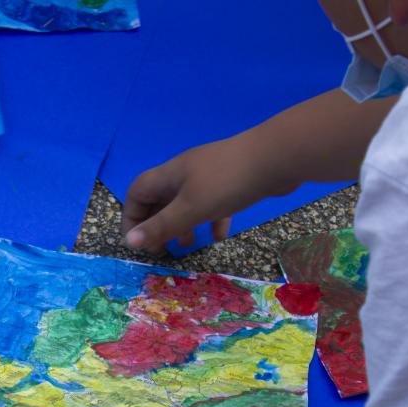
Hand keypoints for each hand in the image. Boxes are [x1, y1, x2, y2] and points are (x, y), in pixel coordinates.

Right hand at [122, 135, 297, 253]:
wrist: (278, 157)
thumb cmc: (227, 182)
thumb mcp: (190, 209)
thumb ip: (161, 226)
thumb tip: (129, 242)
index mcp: (170, 175)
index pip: (137, 193)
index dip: (131, 217)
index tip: (137, 241)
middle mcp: (185, 173)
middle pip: (160, 200)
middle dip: (157, 225)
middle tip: (160, 249)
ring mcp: (210, 176)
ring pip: (187, 203)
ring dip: (183, 226)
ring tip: (187, 246)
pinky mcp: (231, 181)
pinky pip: (213, 204)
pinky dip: (211, 221)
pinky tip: (219, 237)